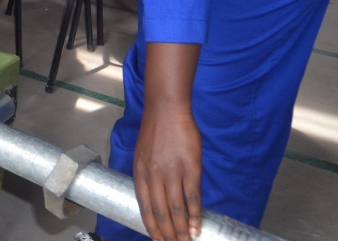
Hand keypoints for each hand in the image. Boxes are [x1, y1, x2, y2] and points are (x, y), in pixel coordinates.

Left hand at [133, 43, 202, 240]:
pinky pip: (192, 198)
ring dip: (181, 229)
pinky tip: (197, 226)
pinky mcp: (190, 168)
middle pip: (160, 213)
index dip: (151, 227)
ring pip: (176, 209)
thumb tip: (155, 197)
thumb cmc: (155, 132)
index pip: (144, 207)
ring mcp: (172, 172)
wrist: (167, 110)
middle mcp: (153, 176)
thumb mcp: (142, 154)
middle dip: (167, 233)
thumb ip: (147, 175)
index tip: (157, 239)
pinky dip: (194, 215)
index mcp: (140, 173)